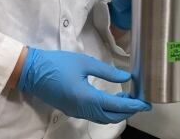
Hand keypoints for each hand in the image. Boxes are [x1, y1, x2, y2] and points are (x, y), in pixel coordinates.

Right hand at [17, 47, 150, 123]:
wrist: (32, 72)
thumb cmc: (57, 64)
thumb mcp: (84, 63)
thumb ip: (107, 71)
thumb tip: (125, 77)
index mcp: (87, 98)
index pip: (116, 106)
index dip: (133, 105)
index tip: (146, 102)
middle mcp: (83, 109)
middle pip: (111, 117)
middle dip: (128, 111)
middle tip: (140, 100)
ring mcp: (77, 111)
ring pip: (102, 117)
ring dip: (118, 111)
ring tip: (128, 98)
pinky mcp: (72, 109)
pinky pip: (94, 114)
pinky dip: (107, 110)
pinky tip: (112, 99)